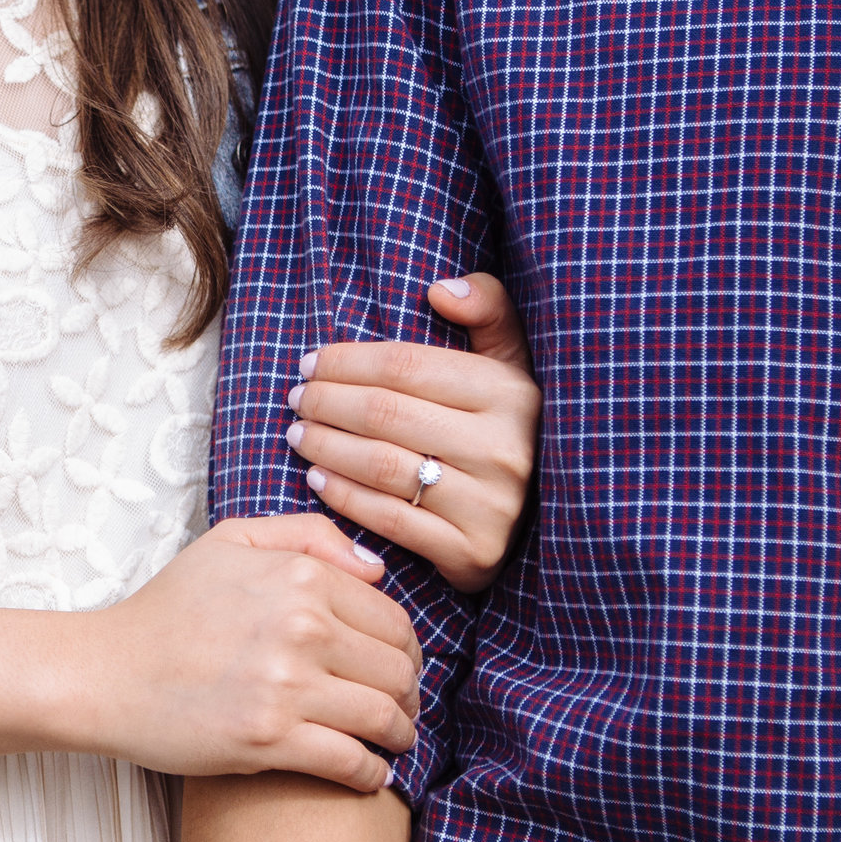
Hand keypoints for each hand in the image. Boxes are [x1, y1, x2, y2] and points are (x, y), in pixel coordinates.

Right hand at [71, 515, 420, 792]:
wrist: (104, 673)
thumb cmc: (166, 611)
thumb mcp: (230, 543)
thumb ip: (308, 537)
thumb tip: (376, 571)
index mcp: (300, 578)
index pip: (394, 621)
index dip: (406, 651)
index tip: (399, 670)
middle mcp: (301, 628)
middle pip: (398, 671)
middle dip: (409, 696)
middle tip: (401, 710)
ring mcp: (286, 686)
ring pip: (385, 717)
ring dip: (400, 736)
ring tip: (392, 742)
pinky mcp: (269, 739)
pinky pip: (351, 762)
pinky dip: (372, 773)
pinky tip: (368, 774)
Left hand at [283, 274, 538, 591]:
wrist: (544, 522)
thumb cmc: (511, 430)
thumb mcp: (514, 365)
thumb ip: (490, 312)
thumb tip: (440, 289)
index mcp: (510, 392)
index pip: (405, 365)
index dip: (347, 360)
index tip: (310, 362)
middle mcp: (503, 447)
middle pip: (385, 412)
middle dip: (327, 401)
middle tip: (296, 398)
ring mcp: (490, 504)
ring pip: (381, 465)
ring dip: (326, 447)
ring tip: (297, 434)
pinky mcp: (472, 552)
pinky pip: (389, 519)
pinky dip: (344, 496)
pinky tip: (316, 479)